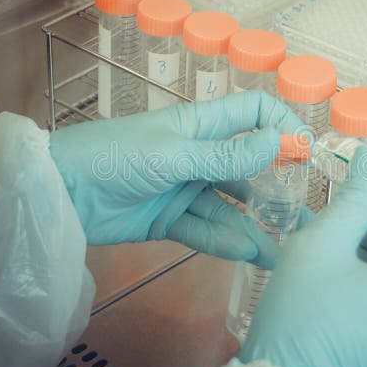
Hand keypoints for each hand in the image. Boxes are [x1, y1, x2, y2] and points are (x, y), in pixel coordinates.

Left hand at [49, 92, 304, 268]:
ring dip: (255, 226)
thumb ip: (224, 155)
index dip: (279, 126)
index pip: (251, 113)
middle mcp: (199, 154)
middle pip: (248, 168)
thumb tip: (276, 141)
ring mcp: (186, 188)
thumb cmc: (114, 157)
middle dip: (277, 190)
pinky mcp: (171, 219)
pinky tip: (248, 253)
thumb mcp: (172, 155)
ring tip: (283, 250)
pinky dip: (224, 241)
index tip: (303, 153)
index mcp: (200, 125)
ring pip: (230, 207)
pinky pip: (205, 230)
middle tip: (304, 217)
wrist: (61, 193)